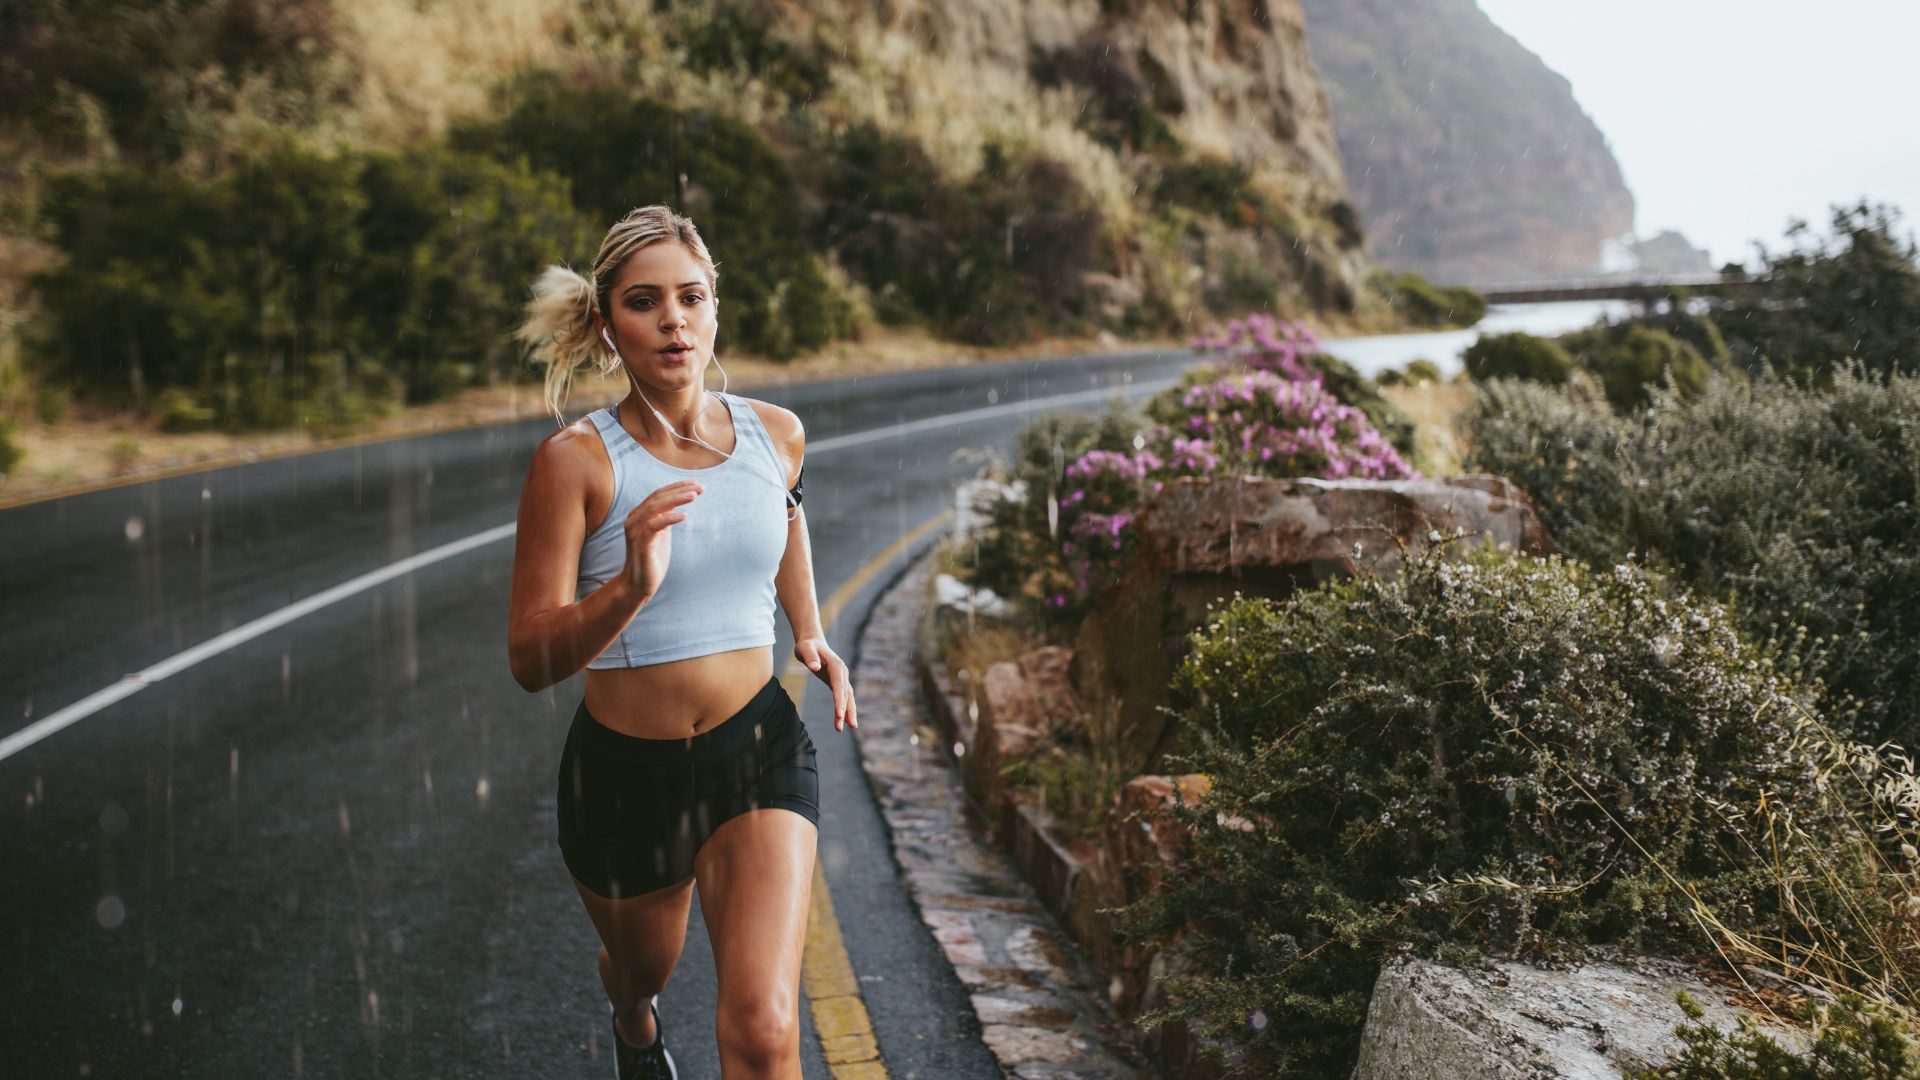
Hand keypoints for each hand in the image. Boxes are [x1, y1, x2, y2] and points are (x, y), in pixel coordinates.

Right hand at [619, 481, 701, 601]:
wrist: (638, 584)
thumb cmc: (651, 559)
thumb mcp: (661, 533)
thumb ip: (665, 517)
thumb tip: (678, 501)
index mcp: (638, 515)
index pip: (658, 494)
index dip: (676, 487)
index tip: (695, 483)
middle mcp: (634, 520)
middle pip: (658, 498)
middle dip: (680, 490)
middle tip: (700, 487)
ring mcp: (635, 531)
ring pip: (655, 508)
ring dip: (676, 499)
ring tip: (694, 496)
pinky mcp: (640, 544)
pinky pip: (654, 526)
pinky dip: (669, 518)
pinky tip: (685, 515)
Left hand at [794, 637, 855, 731]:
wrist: (812, 641)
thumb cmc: (807, 645)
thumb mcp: (805, 649)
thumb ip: (810, 657)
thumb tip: (815, 668)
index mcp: (836, 665)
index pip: (839, 686)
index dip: (839, 701)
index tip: (839, 715)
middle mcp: (842, 672)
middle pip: (845, 694)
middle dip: (845, 711)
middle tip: (842, 727)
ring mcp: (841, 677)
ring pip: (848, 697)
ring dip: (849, 712)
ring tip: (852, 727)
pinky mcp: (838, 682)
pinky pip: (843, 697)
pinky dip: (846, 708)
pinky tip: (846, 720)